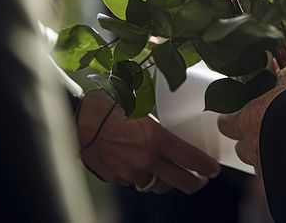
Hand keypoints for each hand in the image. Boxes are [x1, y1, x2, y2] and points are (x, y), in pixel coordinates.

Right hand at [76, 90, 220, 194]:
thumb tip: (168, 106)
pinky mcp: (115, 178)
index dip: (206, 166)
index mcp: (156, 139)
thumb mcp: (137, 101)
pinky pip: (134, 182)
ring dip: (166, 182)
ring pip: (156, 185)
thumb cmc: (104, 104)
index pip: (191, 159)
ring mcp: (130, 172)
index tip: (213, 169)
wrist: (73, 120)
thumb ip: (154, 112)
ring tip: (171, 176)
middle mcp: (146, 160)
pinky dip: (140, 177)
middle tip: (200, 180)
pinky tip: (140, 168)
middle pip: (179, 181)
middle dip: (194, 183)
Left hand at [216, 66, 285, 176]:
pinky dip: (284, 171)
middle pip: (241, 148)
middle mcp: (252, 147)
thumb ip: (285, 77)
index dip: (232, 119)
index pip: (225, 123)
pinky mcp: (281, 184)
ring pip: (259, 164)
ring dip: (268, 157)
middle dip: (251, 140)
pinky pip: (276, 179)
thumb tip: (284, 75)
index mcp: (248, 119)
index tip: (238, 115)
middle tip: (266, 130)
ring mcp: (266, 169)